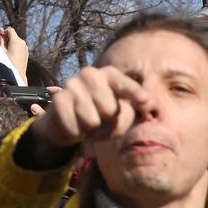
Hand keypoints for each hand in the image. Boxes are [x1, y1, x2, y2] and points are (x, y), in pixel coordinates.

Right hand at [0, 27, 29, 82]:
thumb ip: (0, 40)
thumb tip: (0, 35)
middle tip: (0, 46)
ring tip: (5, 53)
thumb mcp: (0, 51)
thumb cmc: (7, 64)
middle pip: (13, 36)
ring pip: (16, 42)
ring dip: (10, 44)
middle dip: (6, 39)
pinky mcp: (26, 54)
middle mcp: (23, 44)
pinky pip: (19, 48)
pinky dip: (14, 49)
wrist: (17, 76)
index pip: (10, 30)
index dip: (3, 32)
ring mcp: (25, 49)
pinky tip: (10, 57)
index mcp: (17, 41)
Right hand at [29, 66, 150, 160]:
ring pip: (92, 121)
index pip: (124, 84)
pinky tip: (75, 125)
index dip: (135, 94)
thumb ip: (136, 107)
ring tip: (88, 123)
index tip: (147, 102)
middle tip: (101, 120)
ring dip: (91, 130)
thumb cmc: (100, 113)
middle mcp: (90, 74)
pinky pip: (75, 127)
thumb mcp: (121, 110)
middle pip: (109, 110)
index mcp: (109, 74)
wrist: (67, 119)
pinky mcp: (59, 100)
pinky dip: (77, 133)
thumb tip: (149, 103)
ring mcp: (72, 85)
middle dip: (107, 122)